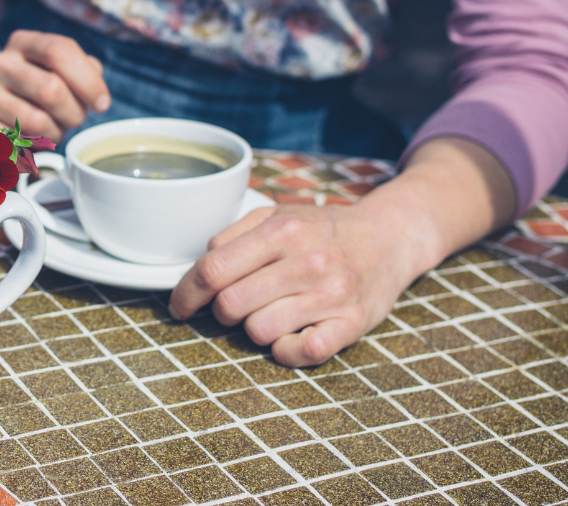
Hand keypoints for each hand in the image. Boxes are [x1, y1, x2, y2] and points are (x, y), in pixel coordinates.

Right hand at [0, 30, 110, 140]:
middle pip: (51, 90)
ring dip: (55, 134)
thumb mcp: (54, 68)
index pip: (59, 51)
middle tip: (73, 119)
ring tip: (50, 129)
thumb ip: (82, 71)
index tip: (102, 103)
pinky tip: (29, 140)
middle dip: (74, 113)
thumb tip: (97, 94)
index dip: (88, 80)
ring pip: (36, 122)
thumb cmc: (33, 85)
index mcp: (22, 43)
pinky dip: (32, 149)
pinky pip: (17, 144)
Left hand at [167, 137, 515, 365]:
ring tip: (272, 312)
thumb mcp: (277, 215)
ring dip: (255, 328)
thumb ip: (234, 235)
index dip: (186, 293)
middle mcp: (307, 261)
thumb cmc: (322, 229)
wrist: (389, 238)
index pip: (213, 269)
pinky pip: (300, 353)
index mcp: (282, 230)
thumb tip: (200, 267)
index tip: (178, 307)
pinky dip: (287, 350)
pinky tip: (292, 333)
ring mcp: (331, 295)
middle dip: (222, 311)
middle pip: (230, 306)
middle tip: (235, 306)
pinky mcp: (352, 324)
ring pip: (259, 332)